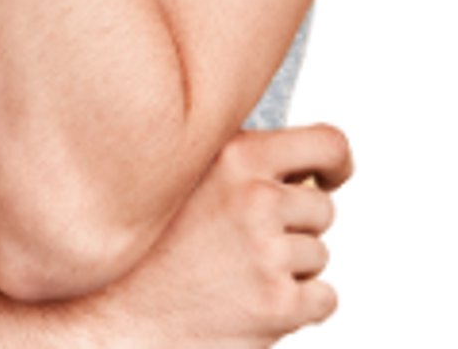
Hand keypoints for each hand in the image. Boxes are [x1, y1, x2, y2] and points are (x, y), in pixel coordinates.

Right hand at [70, 124, 351, 347]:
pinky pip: (323, 298)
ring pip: (319, 255)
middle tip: (250, 243)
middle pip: (323, 208)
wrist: (120, 315)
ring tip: (239, 273)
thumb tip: (302, 163)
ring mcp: (268, 253)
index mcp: (236, 155)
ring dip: (291, 268)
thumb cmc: (153, 247)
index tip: (331, 177)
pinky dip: (300, 305)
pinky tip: (254, 301)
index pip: (327, 142)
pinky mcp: (278, 304)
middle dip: (298, 227)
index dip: (337, 162)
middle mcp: (254, 198)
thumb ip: (242, 159)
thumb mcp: (189, 175)